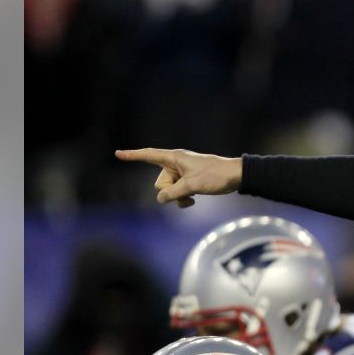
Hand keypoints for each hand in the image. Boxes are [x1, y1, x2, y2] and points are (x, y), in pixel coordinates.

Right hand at [115, 148, 242, 207]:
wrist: (235, 176)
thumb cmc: (215, 176)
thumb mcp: (192, 185)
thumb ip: (173, 193)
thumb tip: (160, 199)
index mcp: (174, 158)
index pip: (148, 155)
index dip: (132, 155)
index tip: (118, 153)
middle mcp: (176, 164)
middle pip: (160, 182)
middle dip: (170, 191)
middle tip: (187, 190)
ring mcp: (182, 173)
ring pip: (169, 190)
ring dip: (178, 197)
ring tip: (192, 197)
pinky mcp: (189, 181)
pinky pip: (177, 193)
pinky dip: (183, 198)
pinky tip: (194, 201)